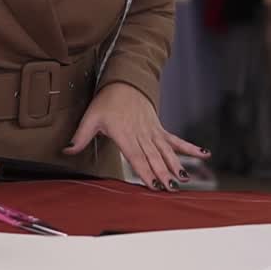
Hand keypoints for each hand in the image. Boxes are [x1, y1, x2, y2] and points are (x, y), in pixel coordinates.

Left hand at [63, 82, 210, 191]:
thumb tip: (66, 151)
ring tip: (184, 180)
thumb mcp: (90, 117)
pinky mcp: (159, 128)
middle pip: (154, 157)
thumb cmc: (106, 100)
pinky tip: (204, 155)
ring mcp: (153, 131)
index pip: (136, 156)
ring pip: (166, 151)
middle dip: (163, 173)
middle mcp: (141, 134)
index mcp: (125, 133)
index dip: (145, 171)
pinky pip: (176, 140)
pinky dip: (190, 148)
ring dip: (176, 165)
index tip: (153, 184)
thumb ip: (79, 136)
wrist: (124, 81)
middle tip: (171, 188)